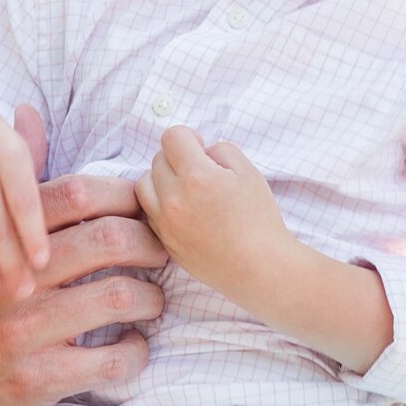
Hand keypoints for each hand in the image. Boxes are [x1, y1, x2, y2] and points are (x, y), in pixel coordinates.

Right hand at [0, 110, 170, 405]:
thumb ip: (5, 187)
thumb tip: (29, 114)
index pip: (77, 194)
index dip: (124, 196)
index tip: (143, 211)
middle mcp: (12, 277)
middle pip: (108, 238)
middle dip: (151, 243)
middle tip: (163, 253)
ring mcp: (24, 330)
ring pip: (119, 296)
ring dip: (150, 299)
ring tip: (151, 301)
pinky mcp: (35, 380)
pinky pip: (111, 360)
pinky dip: (135, 353)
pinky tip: (131, 348)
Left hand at [135, 125, 292, 298]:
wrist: (261, 269)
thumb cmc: (259, 220)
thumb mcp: (249, 172)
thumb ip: (220, 150)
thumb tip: (200, 151)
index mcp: (197, 176)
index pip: (172, 136)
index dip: (188, 137)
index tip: (201, 148)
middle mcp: (174, 198)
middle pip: (157, 159)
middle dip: (177, 158)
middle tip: (200, 173)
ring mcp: (166, 223)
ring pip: (144, 184)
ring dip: (161, 180)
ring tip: (185, 190)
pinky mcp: (165, 242)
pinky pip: (148, 212)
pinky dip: (160, 205)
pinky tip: (184, 211)